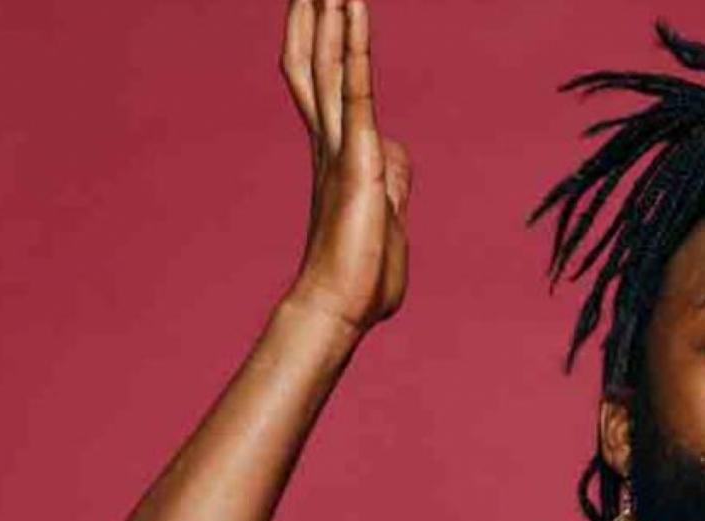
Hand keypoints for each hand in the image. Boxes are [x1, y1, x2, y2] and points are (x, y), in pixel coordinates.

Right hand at [282, 0, 407, 331]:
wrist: (342, 306)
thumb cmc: (362, 276)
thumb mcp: (388, 217)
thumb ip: (391, 180)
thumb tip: (391, 153)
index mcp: (334, 153)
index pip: (322, 83)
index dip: (318, 40)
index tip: (318, 2)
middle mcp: (328, 140)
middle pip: (315, 61)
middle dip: (313, 15)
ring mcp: (339, 144)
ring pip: (330, 63)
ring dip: (329, 14)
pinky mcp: (358, 153)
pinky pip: (357, 86)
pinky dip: (356, 44)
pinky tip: (352, 5)